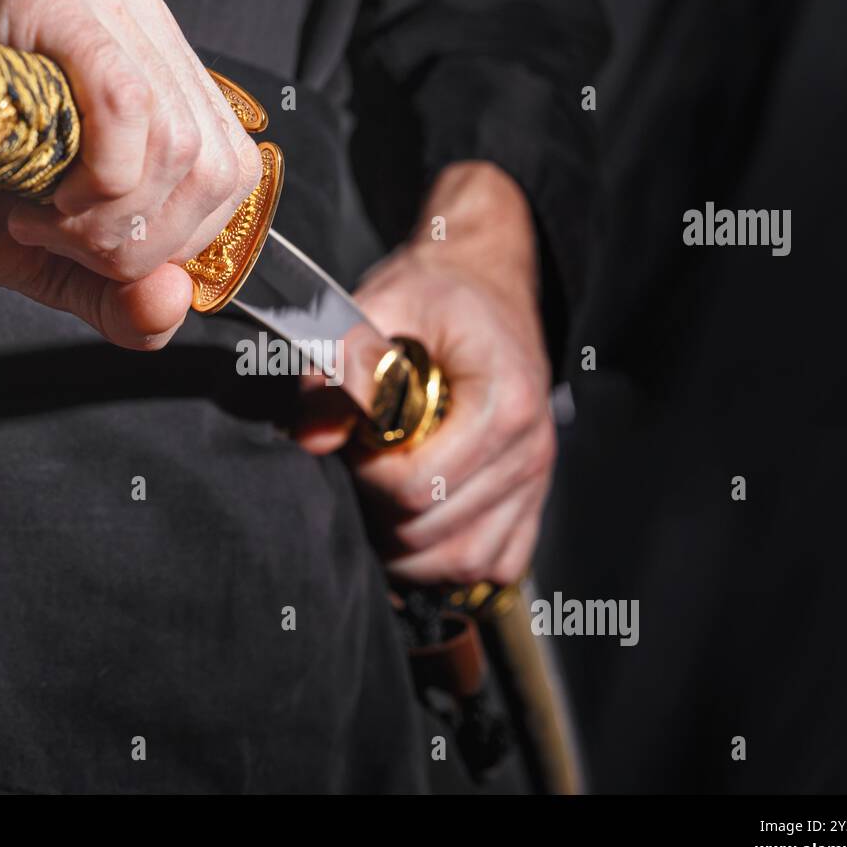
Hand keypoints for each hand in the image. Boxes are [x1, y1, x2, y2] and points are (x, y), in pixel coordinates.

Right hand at [0, 0, 262, 349]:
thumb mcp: (49, 263)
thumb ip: (119, 299)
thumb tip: (174, 303)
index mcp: (163, 78)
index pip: (230, 172)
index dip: (173, 241)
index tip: (90, 252)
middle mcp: (146, 25)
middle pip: (211, 165)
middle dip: (133, 241)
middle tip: (54, 235)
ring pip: (176, 141)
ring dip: (102, 219)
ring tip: (36, 212)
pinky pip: (125, 106)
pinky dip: (90, 182)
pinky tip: (36, 195)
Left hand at [296, 163, 556, 586]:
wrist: (487, 283)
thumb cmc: (436, 295)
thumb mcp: (384, 304)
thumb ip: (342, 363)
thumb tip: (308, 437)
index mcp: (504, 402)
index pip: (418, 485)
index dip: (366, 475)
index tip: (353, 440)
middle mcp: (531, 449)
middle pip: (436, 531)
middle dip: (380, 512)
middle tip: (361, 467)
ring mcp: (537, 480)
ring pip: (466, 560)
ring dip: (409, 550)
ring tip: (380, 503)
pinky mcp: (534, 498)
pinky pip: (497, 562)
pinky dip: (452, 560)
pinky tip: (419, 524)